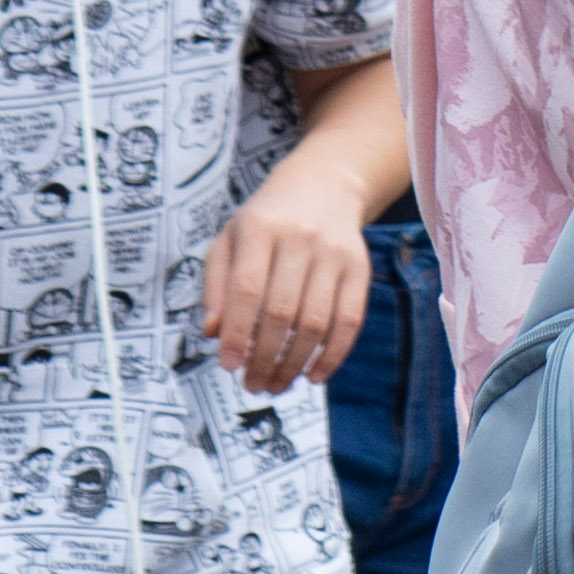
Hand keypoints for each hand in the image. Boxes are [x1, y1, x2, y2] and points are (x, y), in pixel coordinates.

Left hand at [199, 150, 376, 392]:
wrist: (322, 188)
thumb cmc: (264, 222)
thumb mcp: (228, 240)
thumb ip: (215, 284)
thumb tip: (212, 332)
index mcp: (258, 229)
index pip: (246, 290)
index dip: (236, 332)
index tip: (228, 365)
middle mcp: (300, 239)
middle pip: (282, 311)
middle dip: (266, 356)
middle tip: (253, 385)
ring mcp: (335, 254)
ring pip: (316, 321)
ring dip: (296, 361)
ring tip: (277, 384)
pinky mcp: (360, 269)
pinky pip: (350, 320)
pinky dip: (333, 354)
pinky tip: (315, 375)